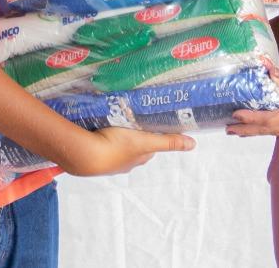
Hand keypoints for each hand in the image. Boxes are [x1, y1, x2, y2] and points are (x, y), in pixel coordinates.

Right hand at [58, 126, 195, 176]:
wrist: (85, 154)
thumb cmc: (117, 147)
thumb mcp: (146, 141)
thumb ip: (168, 141)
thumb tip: (192, 144)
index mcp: (139, 158)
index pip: (151, 146)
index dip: (152, 134)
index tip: (150, 122)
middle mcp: (125, 162)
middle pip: (134, 145)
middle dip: (134, 132)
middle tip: (132, 116)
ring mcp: (108, 158)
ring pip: (117, 143)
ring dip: (117, 133)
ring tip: (114, 118)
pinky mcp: (94, 152)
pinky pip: (102, 142)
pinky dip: (103, 135)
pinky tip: (99, 126)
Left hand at [226, 66, 278, 136]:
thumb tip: (269, 72)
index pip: (269, 120)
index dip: (251, 119)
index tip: (235, 117)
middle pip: (270, 129)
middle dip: (249, 130)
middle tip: (230, 130)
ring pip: (276, 129)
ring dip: (258, 129)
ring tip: (242, 129)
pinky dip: (270, 124)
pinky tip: (265, 121)